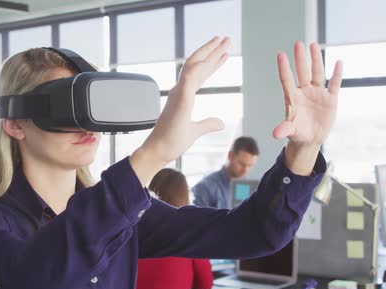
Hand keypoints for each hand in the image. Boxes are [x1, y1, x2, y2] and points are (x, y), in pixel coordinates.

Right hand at [131, 36, 229, 185]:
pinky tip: (210, 58)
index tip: (224, 54)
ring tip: (222, 41)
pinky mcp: (179, 101)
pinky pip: (189, 80)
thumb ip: (208, 124)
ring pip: (194, 66)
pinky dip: (198, 68)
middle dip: (212, 51)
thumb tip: (221, 122)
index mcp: (183, 96)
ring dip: (208, 52)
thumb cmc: (171, 142)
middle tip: (226, 39)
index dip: (212, 63)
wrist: (158, 152)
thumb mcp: (196, 131)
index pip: (200, 74)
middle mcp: (180, 91)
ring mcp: (179, 94)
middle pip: (197, 64)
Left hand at [273, 42, 342, 147]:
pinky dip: (337, 74)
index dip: (284, 68)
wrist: (310, 139)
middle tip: (298, 43)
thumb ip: (284, 129)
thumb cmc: (297, 132)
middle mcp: (304, 92)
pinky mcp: (330, 100)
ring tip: (313, 45)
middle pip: (302, 73)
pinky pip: (334, 84)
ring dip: (316, 60)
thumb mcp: (290, 131)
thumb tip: (275, 134)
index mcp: (292, 98)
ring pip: (317, 74)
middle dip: (300, 59)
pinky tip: (338, 62)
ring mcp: (318, 94)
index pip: (287, 80)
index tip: (280, 54)